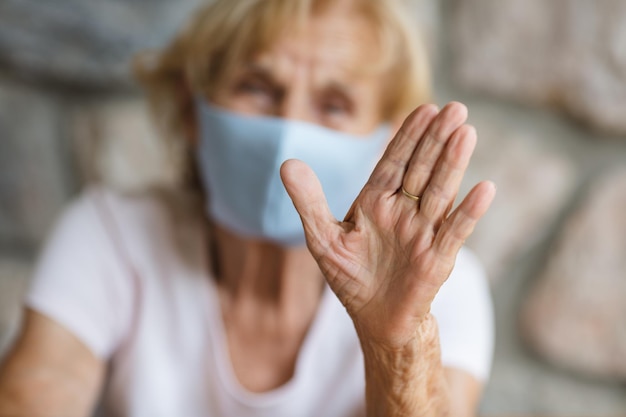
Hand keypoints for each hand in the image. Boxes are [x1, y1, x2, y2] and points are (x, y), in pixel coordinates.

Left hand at [280, 102, 495, 348]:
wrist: (374, 319)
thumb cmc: (351, 277)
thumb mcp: (323, 238)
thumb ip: (309, 201)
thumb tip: (287, 162)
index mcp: (376, 202)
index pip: (394, 163)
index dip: (408, 136)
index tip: (425, 108)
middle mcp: (403, 212)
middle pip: (421, 170)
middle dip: (436, 140)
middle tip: (455, 108)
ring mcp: (422, 234)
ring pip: (439, 193)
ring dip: (452, 164)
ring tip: (466, 132)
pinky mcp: (436, 260)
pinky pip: (453, 233)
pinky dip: (468, 213)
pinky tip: (484, 188)